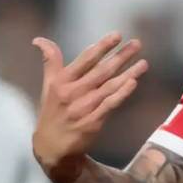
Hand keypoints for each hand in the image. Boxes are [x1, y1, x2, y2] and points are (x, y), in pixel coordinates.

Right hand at [31, 32, 147, 175]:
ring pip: (109, 87)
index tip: (117, 35)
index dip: (101, 46)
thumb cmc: (53, 112)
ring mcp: (84, 108)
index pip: (85, 60)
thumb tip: (40, 40)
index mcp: (62, 81)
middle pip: (101, 71)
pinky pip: (110, 104)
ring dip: (128, 73)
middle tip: (137, 43)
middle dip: (120, 56)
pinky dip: (121, 93)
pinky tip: (133, 83)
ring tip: (143, 63)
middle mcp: (72, 92)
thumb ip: (50, 62)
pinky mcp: (93, 121)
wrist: (52, 147)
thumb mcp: (47, 86)